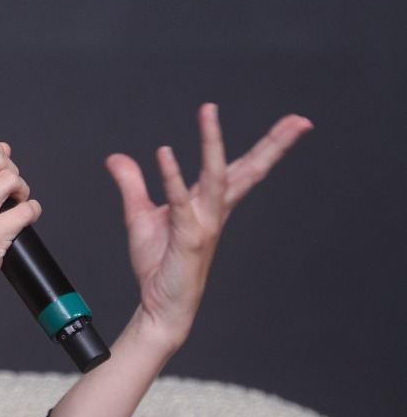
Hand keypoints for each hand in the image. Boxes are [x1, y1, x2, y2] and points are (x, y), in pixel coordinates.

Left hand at [105, 104, 312, 350]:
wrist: (160, 306)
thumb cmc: (160, 265)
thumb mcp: (140, 216)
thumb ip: (132, 184)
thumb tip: (117, 158)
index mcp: (210, 203)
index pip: (241, 166)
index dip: (268, 144)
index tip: (292, 122)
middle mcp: (214, 211)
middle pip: (249, 169)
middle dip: (274, 144)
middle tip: (300, 120)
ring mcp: (204, 224)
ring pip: (215, 177)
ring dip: (211, 142)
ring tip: (209, 110)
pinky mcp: (188, 238)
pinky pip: (179, 203)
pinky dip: (172, 177)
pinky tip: (164, 153)